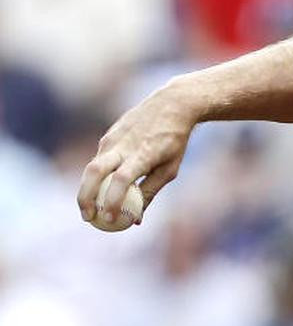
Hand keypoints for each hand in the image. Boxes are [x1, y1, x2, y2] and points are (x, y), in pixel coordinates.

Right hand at [78, 81, 198, 227]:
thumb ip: (150, 192)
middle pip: (94, 172)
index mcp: (143, 154)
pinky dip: (95, 177)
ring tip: (89, 209)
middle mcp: (124, 144)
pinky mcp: (108, 135)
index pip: (121, 179)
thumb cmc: (174, 141)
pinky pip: (98, 159)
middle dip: (85, 197)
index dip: (112, 200)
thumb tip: (135, 219)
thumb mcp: (170, 169)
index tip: (109, 220)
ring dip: (86, 189)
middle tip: (87, 218)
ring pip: (91, 166)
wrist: (172, 104)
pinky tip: (99, 189)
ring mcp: (113, 138)